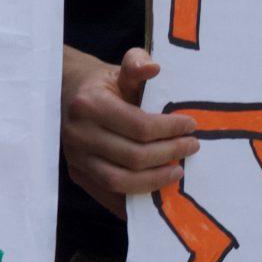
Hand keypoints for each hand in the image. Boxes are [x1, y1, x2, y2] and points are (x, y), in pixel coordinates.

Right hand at [61, 46, 196, 214]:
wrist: (69, 96)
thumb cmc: (104, 84)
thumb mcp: (120, 69)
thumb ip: (137, 63)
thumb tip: (154, 67)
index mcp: (89, 105)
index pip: (139, 126)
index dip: (170, 129)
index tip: (191, 126)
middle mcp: (78, 135)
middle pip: (132, 156)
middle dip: (169, 153)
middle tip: (192, 147)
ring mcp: (74, 158)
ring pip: (119, 181)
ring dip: (155, 180)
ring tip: (178, 171)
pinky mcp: (77, 174)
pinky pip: (107, 195)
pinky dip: (135, 198)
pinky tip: (157, 194)